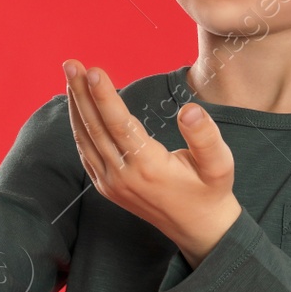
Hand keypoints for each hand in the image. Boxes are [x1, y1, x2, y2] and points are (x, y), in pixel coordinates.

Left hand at [62, 59, 241, 266]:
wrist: (198, 228)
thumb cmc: (210, 191)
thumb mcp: (220, 164)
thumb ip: (205, 137)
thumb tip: (189, 110)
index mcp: (149, 167)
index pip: (119, 124)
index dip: (104, 96)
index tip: (92, 70)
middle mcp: (123, 176)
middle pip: (95, 127)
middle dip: (81, 93)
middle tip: (71, 63)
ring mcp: (111, 183)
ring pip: (85, 139)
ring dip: (76, 106)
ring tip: (70, 77)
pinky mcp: (106, 187)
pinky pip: (85, 153)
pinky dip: (79, 127)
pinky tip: (77, 108)